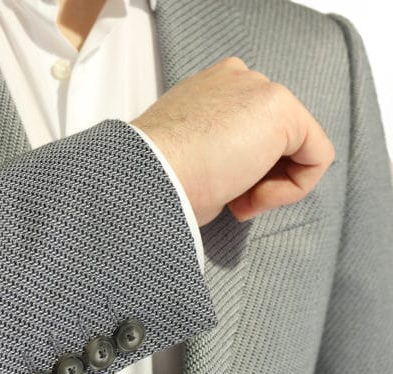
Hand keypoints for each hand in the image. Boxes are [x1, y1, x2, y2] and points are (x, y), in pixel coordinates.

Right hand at [130, 56, 335, 226]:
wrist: (148, 178)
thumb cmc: (156, 180)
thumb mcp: (185, 156)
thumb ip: (214, 150)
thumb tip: (236, 173)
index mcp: (209, 89)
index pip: (249, 130)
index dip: (241, 170)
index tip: (219, 192)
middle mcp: (238, 79)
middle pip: (275, 138)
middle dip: (260, 177)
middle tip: (232, 202)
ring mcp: (260, 89)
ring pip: (297, 148)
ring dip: (272, 186)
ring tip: (238, 202)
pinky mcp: (282, 110)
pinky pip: (316, 157)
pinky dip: (293, 188)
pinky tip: (255, 198)